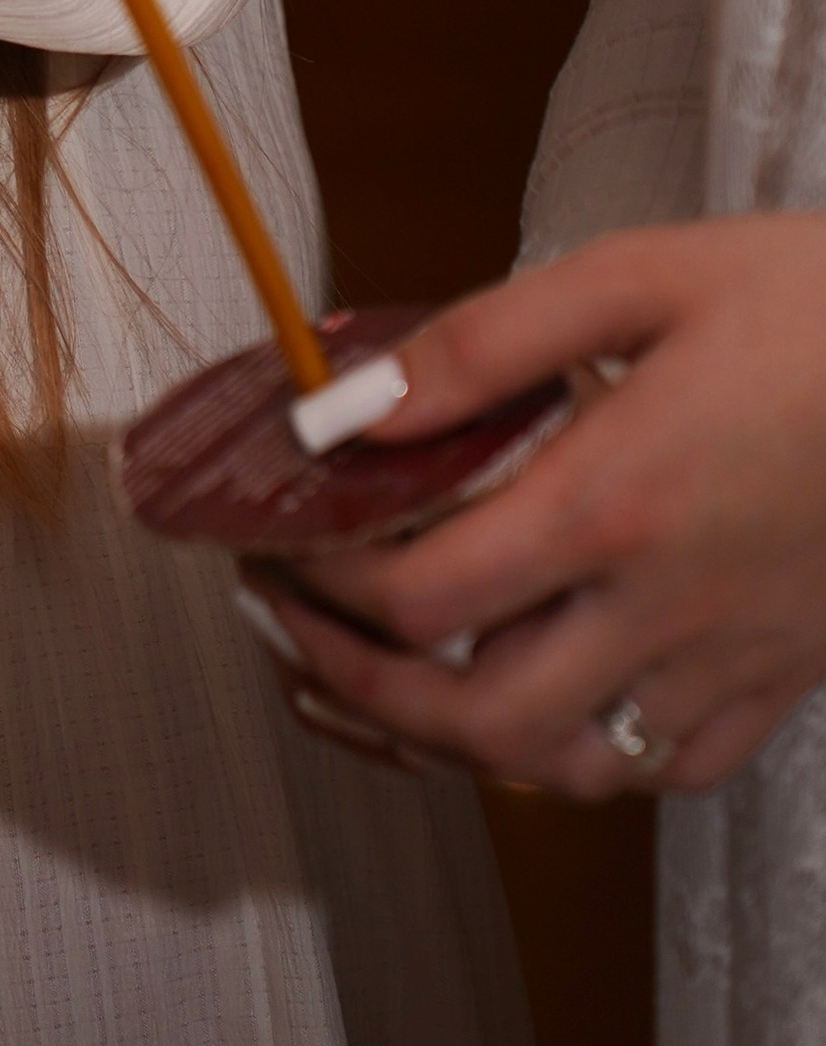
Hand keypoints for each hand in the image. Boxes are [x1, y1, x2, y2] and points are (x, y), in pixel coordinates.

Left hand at [241, 216, 825, 795]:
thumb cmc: (813, 302)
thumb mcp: (637, 274)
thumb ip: (482, 344)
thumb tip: (350, 404)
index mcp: (615, 500)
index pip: (421, 596)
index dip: (320, 586)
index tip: (273, 543)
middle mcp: (667, 605)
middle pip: (476, 718)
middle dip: (358, 689)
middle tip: (294, 633)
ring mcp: (733, 657)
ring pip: (569, 770)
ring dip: (458, 746)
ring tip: (384, 686)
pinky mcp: (784, 677)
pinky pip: (671, 771)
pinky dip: (586, 761)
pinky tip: (540, 703)